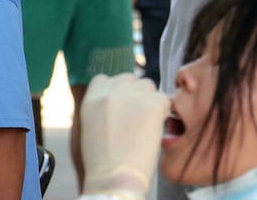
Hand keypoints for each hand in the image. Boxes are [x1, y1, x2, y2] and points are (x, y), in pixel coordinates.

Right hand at [81, 74, 170, 198]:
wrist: (114, 176)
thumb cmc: (103, 161)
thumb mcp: (90, 127)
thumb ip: (102, 108)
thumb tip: (121, 104)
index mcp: (91, 96)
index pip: (107, 79)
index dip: (117, 92)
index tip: (123, 106)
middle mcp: (110, 90)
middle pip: (129, 79)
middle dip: (135, 94)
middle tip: (138, 117)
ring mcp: (131, 95)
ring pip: (148, 86)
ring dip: (150, 101)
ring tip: (148, 124)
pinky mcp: (152, 104)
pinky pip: (165, 100)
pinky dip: (164, 113)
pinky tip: (156, 130)